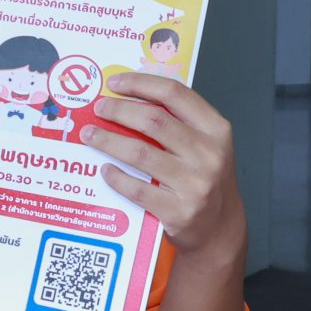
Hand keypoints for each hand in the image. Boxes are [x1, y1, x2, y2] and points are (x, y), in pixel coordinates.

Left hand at [81, 72, 243, 264]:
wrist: (221, 228)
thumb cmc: (206, 179)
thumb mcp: (206, 144)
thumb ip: (179, 122)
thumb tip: (129, 99)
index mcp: (216, 129)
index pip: (175, 94)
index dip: (141, 84)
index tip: (115, 83)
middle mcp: (208, 154)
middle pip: (153, 121)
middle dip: (119, 111)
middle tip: (98, 109)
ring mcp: (194, 184)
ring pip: (139, 153)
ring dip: (108, 141)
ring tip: (89, 135)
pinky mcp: (177, 211)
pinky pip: (136, 189)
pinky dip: (116, 177)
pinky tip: (104, 170)